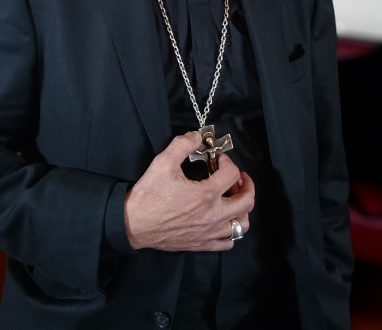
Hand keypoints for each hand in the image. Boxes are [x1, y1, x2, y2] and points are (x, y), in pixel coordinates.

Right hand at [124, 131, 254, 251]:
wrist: (134, 224)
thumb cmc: (148, 196)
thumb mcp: (163, 163)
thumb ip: (182, 145)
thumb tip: (196, 137)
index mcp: (206, 194)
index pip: (231, 174)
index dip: (228, 161)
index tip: (220, 159)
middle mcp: (212, 215)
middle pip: (246, 201)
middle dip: (247, 185)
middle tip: (239, 177)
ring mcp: (209, 232)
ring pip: (242, 225)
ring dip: (243, 209)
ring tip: (234, 199)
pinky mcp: (202, 244)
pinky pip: (228, 242)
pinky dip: (231, 231)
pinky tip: (224, 220)